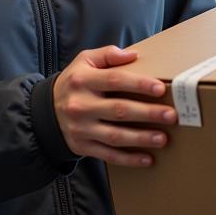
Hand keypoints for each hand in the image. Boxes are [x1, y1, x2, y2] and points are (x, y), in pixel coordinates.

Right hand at [53, 46, 175, 167]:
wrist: (45, 112)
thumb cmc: (74, 83)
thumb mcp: (84, 61)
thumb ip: (107, 55)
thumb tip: (133, 55)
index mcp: (83, 81)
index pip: (115, 80)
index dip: (139, 84)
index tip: (160, 88)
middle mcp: (81, 105)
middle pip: (119, 110)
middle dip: (147, 113)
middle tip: (170, 115)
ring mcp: (81, 128)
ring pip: (115, 136)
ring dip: (141, 138)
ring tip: (163, 138)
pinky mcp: (82, 147)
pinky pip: (108, 155)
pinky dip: (128, 159)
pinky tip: (147, 159)